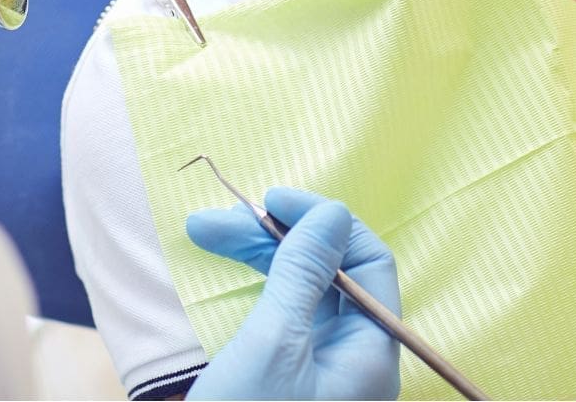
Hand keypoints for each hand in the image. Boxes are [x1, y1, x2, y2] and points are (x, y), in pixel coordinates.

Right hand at [186, 189, 401, 400]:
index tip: (271, 200)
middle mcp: (356, 358)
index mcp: (371, 354)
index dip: (323, 222)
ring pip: (302, 289)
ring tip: (204, 229)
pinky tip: (227, 262)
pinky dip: (257, 285)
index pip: (369, 263)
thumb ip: (304, 275)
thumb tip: (333, 213)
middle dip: (276, 237)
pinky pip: (285, 313)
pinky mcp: (293, 375)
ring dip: (258, 254)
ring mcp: (325, 367)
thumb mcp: (272, 344)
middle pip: (331, 272)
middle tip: (221, 218)